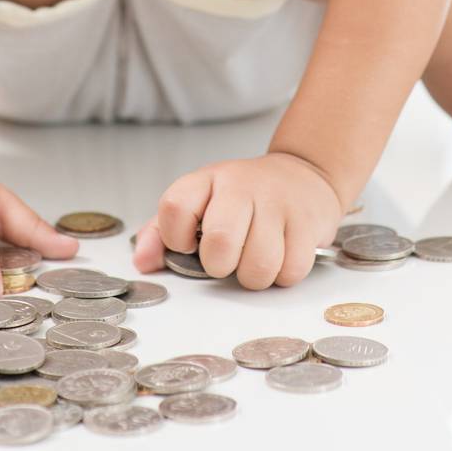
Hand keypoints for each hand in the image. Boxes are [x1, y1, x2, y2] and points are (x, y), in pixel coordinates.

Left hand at [131, 151, 343, 290]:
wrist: (302, 174)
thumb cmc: (242, 198)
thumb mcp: (199, 203)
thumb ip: (163, 232)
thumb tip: (143, 262)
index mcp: (207, 180)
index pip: (175, 208)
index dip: (175, 238)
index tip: (187, 244)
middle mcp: (242, 186)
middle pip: (220, 243)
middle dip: (220, 266)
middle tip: (227, 258)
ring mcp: (277, 203)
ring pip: (258, 267)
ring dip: (253, 276)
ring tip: (254, 257)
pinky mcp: (308, 223)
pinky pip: (290, 272)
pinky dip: (283, 275)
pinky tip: (280, 255)